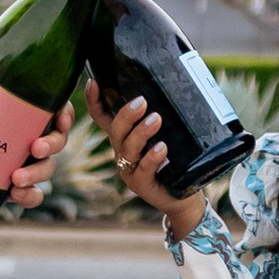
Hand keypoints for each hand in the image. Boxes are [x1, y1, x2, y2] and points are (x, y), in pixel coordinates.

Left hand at [0, 41, 72, 210]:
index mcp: (27, 115)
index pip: (58, 113)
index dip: (66, 117)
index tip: (60, 120)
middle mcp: (32, 139)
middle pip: (58, 142)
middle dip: (52, 146)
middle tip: (35, 148)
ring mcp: (26, 163)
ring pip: (46, 169)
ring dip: (37, 174)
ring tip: (15, 178)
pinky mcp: (15, 186)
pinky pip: (32, 194)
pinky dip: (30, 196)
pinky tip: (16, 195)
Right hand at [87, 80, 205, 234]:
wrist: (184, 196)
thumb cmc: (176, 161)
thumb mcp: (167, 134)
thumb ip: (162, 116)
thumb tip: (174, 82)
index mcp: (124, 137)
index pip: (102, 117)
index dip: (94, 101)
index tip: (94, 82)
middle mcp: (122, 152)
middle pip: (114, 131)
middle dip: (125, 115)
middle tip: (142, 102)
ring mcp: (129, 169)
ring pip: (127, 148)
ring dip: (140, 132)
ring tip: (156, 120)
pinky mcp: (141, 184)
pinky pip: (143, 169)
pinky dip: (152, 158)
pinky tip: (162, 148)